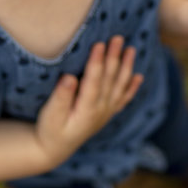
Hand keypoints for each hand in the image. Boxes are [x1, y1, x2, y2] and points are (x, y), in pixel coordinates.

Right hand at [34, 36, 142, 166]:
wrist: (55, 149)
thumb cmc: (49, 130)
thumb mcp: (50, 115)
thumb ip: (60, 97)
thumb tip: (69, 78)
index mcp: (86, 109)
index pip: (94, 81)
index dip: (97, 62)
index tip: (100, 44)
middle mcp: (100, 110)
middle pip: (110, 79)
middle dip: (114, 57)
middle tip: (118, 38)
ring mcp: (105, 112)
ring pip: (119, 86)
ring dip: (126, 67)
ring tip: (131, 49)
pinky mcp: (106, 113)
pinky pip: (122, 99)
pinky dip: (131, 88)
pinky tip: (138, 76)